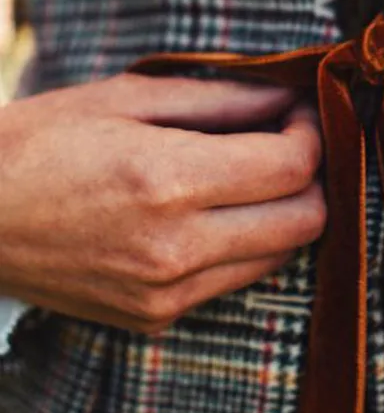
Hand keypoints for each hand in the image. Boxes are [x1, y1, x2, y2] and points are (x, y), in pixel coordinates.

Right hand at [0, 74, 325, 331]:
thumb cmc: (40, 142)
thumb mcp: (128, 98)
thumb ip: (222, 97)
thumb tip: (290, 94)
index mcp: (167, 181)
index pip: (292, 166)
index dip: (312, 132)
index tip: (299, 111)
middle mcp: (176, 249)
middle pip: (306, 220)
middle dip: (314, 175)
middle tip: (287, 142)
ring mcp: (168, 293)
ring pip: (282, 254)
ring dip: (286, 210)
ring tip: (253, 175)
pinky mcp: (157, 318)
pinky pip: (238, 279)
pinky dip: (249, 242)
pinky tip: (219, 212)